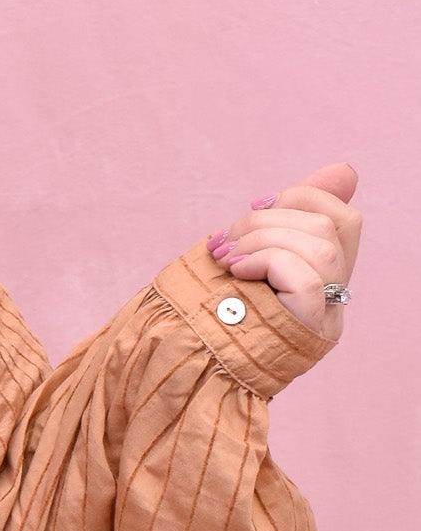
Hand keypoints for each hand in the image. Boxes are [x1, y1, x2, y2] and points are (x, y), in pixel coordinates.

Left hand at [206, 162, 360, 340]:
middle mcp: (334, 298)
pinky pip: (304, 273)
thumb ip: (286, 218)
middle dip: (268, 219)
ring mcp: (326, 314)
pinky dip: (264, 261)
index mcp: (324, 278)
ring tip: (225, 259)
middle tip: (225, 239)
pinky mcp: (311, 325)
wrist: (186, 360)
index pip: (344, 219)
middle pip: (329, 226)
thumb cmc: (211, 309)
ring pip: (318, 245)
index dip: (305, 197)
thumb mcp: (249, 253)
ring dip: (260, 240)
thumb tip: (344, 171)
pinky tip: (236, 273)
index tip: (257, 204)